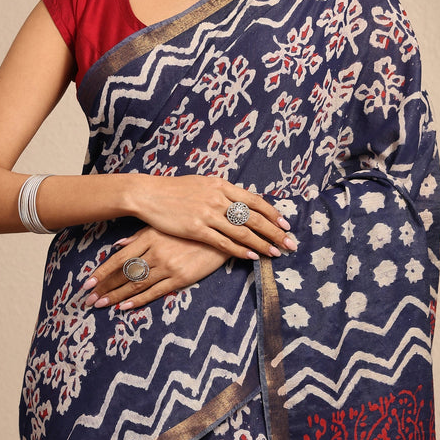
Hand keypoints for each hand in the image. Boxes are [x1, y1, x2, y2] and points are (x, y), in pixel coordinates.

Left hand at [81, 227, 229, 310]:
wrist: (222, 233)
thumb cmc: (189, 227)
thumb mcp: (163, 227)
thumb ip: (138, 237)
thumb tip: (117, 246)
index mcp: (149, 238)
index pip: (118, 259)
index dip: (101, 273)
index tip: (86, 284)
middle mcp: (155, 253)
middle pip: (123, 275)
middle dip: (104, 289)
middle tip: (88, 301)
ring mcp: (168, 266)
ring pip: (136, 285)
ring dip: (116, 296)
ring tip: (101, 306)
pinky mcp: (181, 278)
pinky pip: (155, 292)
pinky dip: (139, 300)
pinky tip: (125, 307)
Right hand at [131, 174, 297, 259]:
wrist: (149, 194)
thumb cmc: (175, 190)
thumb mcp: (202, 183)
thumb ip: (223, 191)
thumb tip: (242, 199)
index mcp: (221, 185)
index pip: (254, 200)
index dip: (272, 213)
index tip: (285, 224)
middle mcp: (218, 198)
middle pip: (254, 217)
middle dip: (275, 231)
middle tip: (290, 242)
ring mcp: (207, 214)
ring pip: (242, 232)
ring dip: (262, 244)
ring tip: (276, 253)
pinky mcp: (196, 229)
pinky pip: (224, 242)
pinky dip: (241, 250)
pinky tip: (252, 256)